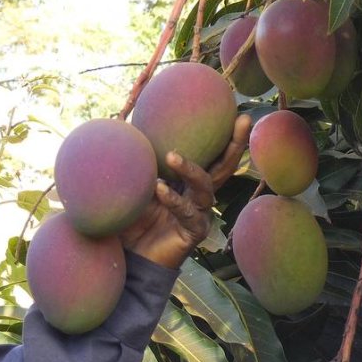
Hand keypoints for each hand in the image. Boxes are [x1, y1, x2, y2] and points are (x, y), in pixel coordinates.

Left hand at [120, 114, 251, 268]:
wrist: (126, 257)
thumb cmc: (128, 218)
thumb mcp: (128, 182)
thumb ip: (132, 156)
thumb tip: (119, 119)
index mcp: (186, 178)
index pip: (208, 150)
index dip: (220, 130)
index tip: (229, 105)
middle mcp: (198, 192)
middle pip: (224, 164)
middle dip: (235, 141)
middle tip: (243, 119)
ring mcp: (199, 212)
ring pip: (207, 185)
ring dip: (191, 169)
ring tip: (174, 157)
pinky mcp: (194, 232)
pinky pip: (189, 212)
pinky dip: (174, 200)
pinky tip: (159, 189)